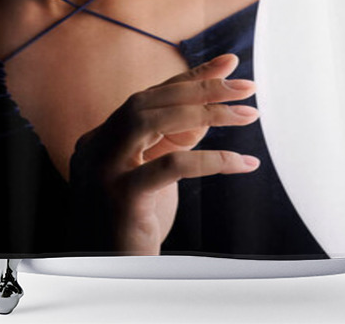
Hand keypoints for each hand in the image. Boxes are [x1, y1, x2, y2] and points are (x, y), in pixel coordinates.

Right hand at [67, 52, 259, 253]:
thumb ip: (177, 136)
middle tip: (247, 87)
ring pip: (152, 120)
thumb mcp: (155, 173)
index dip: (191, 77)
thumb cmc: (134, 224)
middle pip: (149, 101)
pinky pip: (170, 165)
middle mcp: (96, 148)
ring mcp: (103, 171)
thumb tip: (215, 100)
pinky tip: (243, 162)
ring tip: (248, 114)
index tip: (229, 63)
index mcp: (102, 138)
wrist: (107, 279)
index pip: (151, 96)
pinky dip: (211, 159)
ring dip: (207, 112)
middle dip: (202, 88)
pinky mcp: (120, 198)